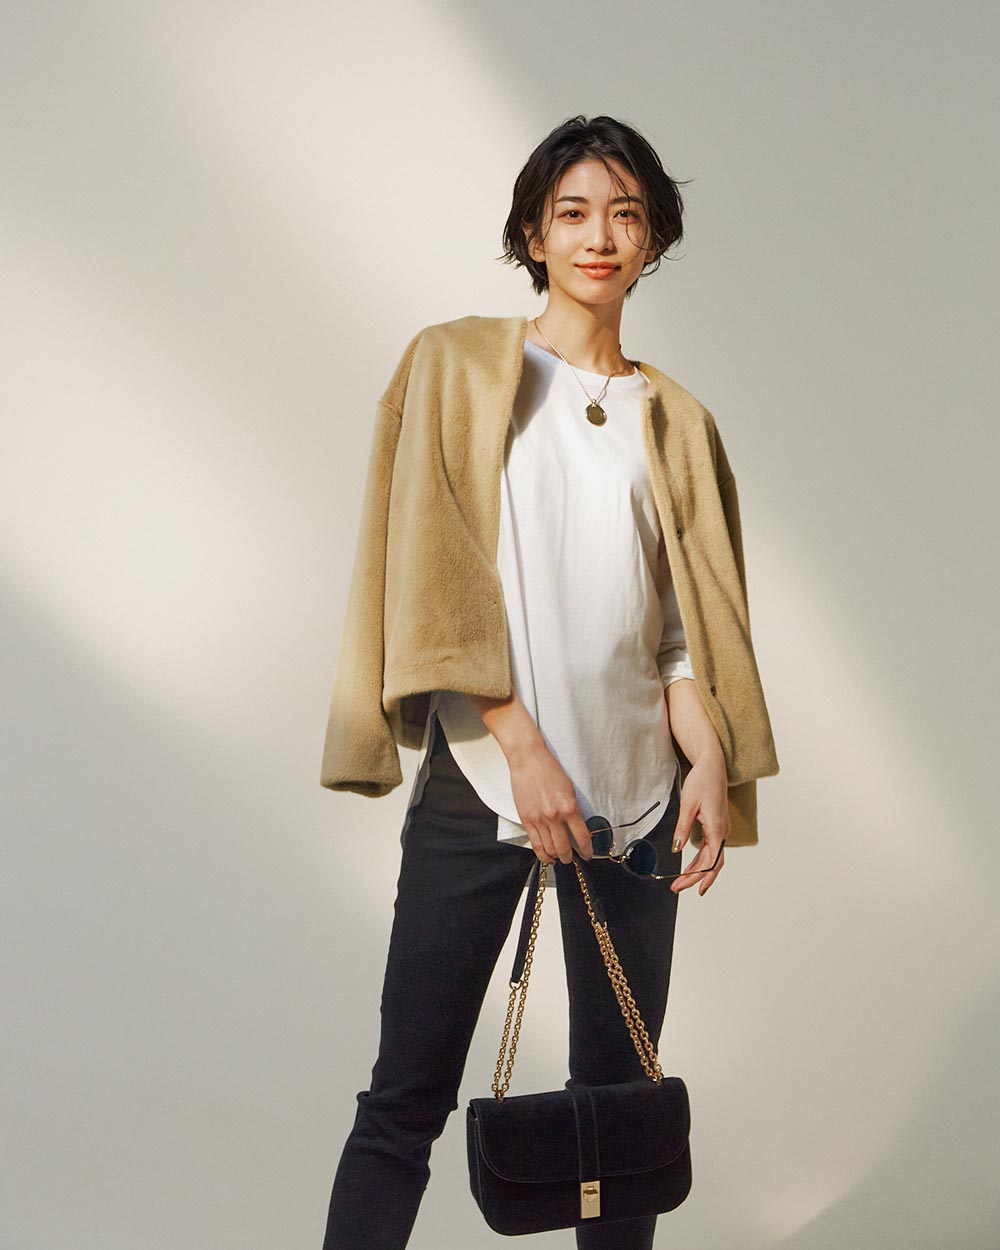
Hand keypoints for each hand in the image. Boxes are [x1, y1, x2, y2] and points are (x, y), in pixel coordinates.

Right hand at [506, 742, 593, 865]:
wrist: (528, 760)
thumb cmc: (549, 770)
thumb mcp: (569, 789)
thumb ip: (573, 810)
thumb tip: (577, 828)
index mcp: (569, 807)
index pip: (582, 837)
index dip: (586, 850)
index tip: (588, 854)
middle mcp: (554, 816)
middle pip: (564, 848)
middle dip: (569, 857)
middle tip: (572, 858)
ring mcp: (539, 819)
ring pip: (549, 849)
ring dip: (556, 857)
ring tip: (559, 858)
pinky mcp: (526, 819)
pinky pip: (535, 844)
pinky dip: (542, 854)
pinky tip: (547, 856)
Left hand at [669, 754, 728, 895]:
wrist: (713, 766)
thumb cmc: (702, 781)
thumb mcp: (688, 804)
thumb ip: (683, 828)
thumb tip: (676, 849)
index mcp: (717, 827)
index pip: (712, 861)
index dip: (702, 876)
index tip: (693, 889)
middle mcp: (722, 831)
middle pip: (713, 863)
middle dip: (696, 877)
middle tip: (677, 887)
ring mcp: (721, 829)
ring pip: (712, 857)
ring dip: (697, 870)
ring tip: (680, 880)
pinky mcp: (717, 826)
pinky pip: (711, 849)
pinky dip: (701, 860)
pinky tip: (690, 866)